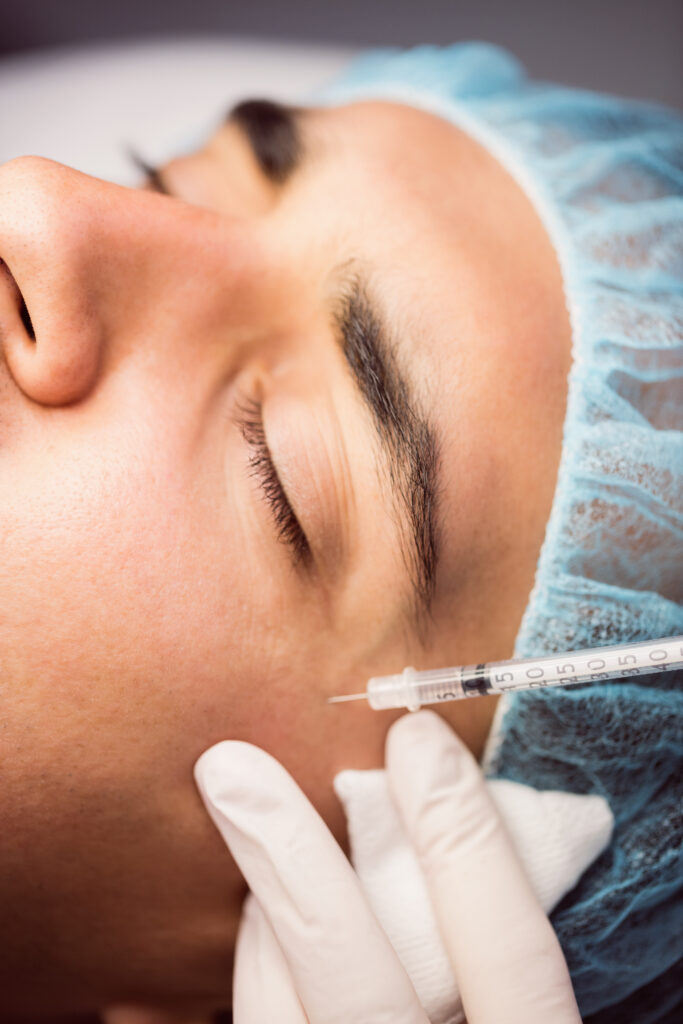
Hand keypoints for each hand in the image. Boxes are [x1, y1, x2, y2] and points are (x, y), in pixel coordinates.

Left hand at [194, 709, 581, 1022]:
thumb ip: (504, 965)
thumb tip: (461, 835)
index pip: (511, 954)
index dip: (463, 837)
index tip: (416, 739)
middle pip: (357, 979)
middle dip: (290, 858)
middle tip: (230, 766)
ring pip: (279, 1016)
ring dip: (260, 918)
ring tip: (251, 843)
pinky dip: (251, 976)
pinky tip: (259, 931)